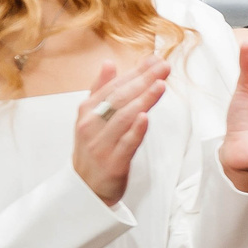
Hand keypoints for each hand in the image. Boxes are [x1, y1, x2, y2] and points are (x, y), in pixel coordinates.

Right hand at [74, 57, 171, 206]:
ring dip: (142, 100)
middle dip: (143, 81)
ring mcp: (101, 144)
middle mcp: (92, 125)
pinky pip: (125, 145)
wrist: (84, 188)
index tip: (155, 59)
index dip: (135, 72)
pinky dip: (135, 131)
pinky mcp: (112, 163)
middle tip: (163, 67)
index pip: (114, 86)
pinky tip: (146, 117)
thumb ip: (100, 90)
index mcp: (88, 111)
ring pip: (123, 118)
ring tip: (159, 85)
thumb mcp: (91, 117)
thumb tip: (109, 63)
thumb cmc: (93, 148)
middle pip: (120, 98)